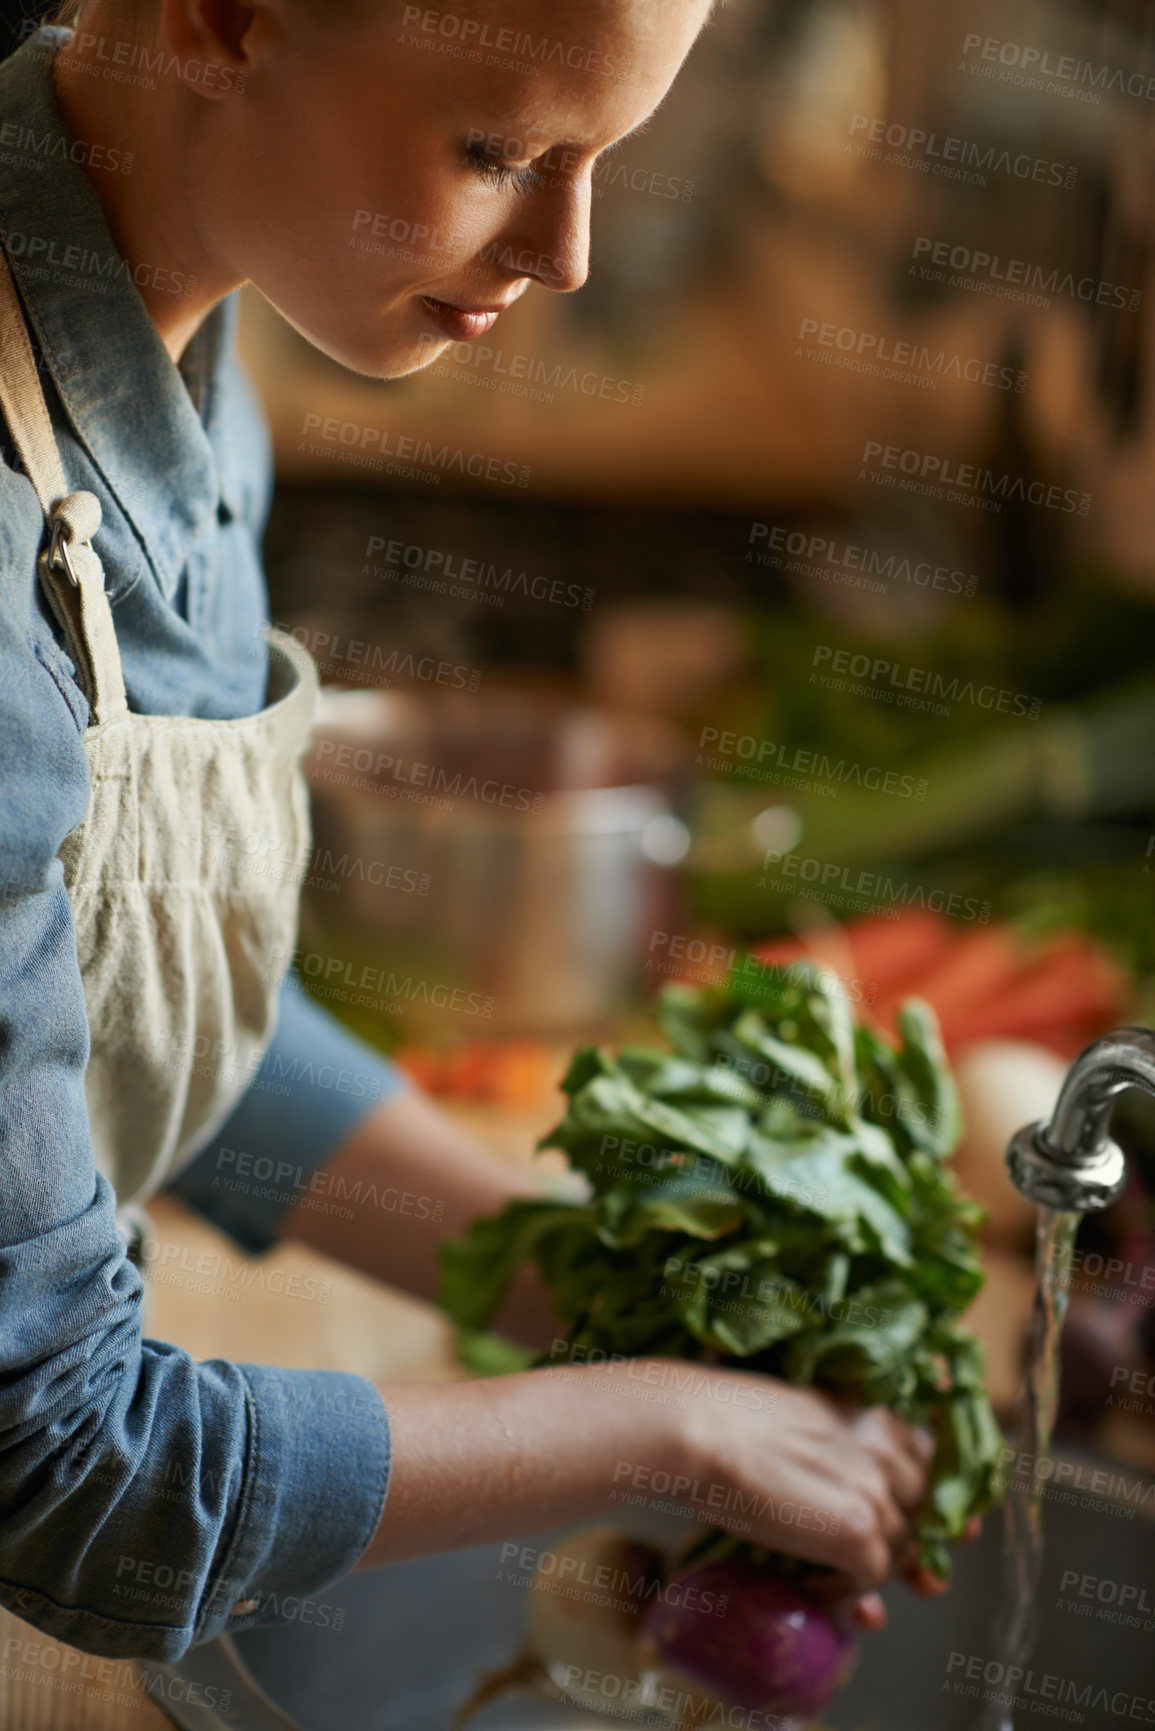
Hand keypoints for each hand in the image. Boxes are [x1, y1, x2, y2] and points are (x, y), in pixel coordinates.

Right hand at [629, 1363, 933, 1591]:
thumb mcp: (803, 1418)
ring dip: (869, 1572)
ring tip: (829, 1580)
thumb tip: (857, 1501)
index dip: (934, 1498)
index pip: (932, 1459)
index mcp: (875, 1413)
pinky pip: (870, 1580)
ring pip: (902, 1549)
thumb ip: (840, 1447)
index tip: (942, 1530)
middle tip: (894, 1574)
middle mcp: (888, 1447)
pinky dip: (842, 1593)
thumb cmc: (728, 1418)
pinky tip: (806, 1586)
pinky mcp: (858, 1531)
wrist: (700, 1429)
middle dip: (913, 1545)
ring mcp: (877, 1490)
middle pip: (924, 1510)